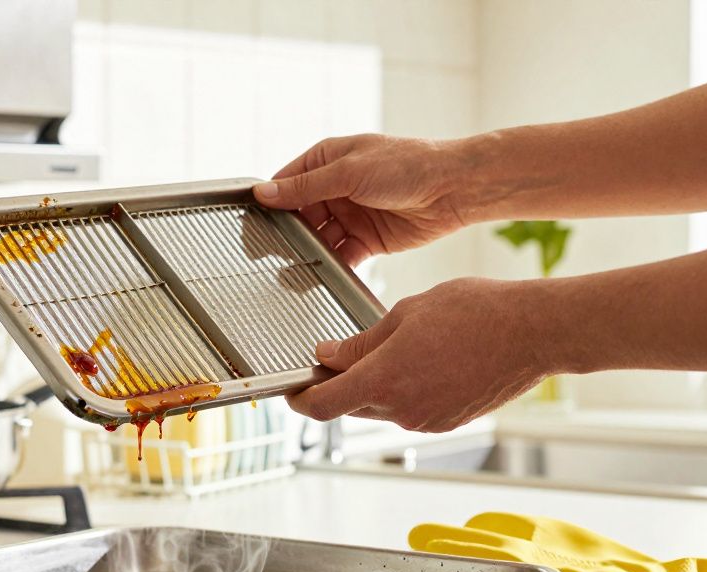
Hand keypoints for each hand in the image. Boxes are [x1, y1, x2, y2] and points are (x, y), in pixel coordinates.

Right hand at [254, 134, 470, 265]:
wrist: (454, 188)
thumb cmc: (406, 165)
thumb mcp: (349, 172)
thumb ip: (305, 186)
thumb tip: (264, 192)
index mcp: (327, 160)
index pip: (286, 183)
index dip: (270, 203)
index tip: (252, 225)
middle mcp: (336, 187)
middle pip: (299, 215)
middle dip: (288, 234)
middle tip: (269, 255)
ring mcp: (351, 214)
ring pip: (318, 239)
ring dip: (309, 253)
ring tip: (294, 269)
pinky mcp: (367, 239)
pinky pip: (341, 255)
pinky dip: (331, 266)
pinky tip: (322, 275)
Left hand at [287, 278, 552, 431]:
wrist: (535, 332)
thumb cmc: (476, 312)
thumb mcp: (406, 313)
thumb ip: (362, 342)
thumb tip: (329, 357)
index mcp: (384, 380)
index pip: (322, 405)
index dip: (299, 399)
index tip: (290, 389)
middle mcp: (402, 409)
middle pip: (349, 406)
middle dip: (338, 384)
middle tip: (336, 356)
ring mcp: (426, 420)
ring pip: (379, 407)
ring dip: (372, 386)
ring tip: (391, 348)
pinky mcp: (447, 421)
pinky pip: (409, 409)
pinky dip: (401, 390)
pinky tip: (420, 361)